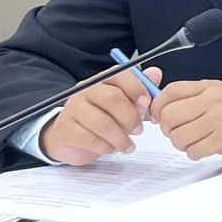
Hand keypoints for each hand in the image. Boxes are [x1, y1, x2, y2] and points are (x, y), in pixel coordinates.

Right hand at [38, 65, 161, 165]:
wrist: (70, 138)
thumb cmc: (102, 118)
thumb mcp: (124, 103)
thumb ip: (139, 89)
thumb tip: (155, 73)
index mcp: (102, 80)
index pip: (120, 74)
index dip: (137, 88)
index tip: (147, 103)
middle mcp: (85, 91)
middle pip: (112, 99)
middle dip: (130, 117)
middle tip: (139, 130)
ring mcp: (72, 109)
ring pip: (103, 123)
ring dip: (121, 138)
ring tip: (127, 145)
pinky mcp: (66, 130)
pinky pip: (91, 140)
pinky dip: (106, 147)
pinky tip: (111, 148)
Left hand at [150, 80, 221, 163]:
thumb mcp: (219, 98)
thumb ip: (192, 99)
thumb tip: (157, 108)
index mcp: (211, 87)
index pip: (170, 91)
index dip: (157, 107)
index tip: (158, 117)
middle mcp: (215, 100)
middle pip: (169, 115)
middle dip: (168, 129)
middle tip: (179, 132)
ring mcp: (221, 119)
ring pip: (178, 136)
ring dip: (182, 144)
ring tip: (196, 141)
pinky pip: (193, 150)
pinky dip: (195, 153)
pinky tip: (206, 148)